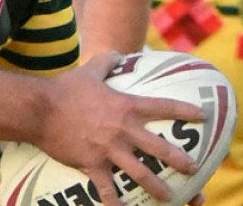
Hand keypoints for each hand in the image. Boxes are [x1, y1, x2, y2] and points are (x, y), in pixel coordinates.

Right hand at [38, 52, 202, 205]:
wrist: (40, 110)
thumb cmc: (65, 89)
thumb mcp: (89, 71)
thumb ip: (106, 62)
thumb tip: (117, 52)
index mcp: (125, 106)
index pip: (161, 107)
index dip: (184, 110)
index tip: (202, 115)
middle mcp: (121, 129)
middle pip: (158, 147)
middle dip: (179, 159)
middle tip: (195, 169)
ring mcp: (108, 149)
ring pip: (139, 172)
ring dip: (156, 187)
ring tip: (170, 198)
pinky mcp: (92, 165)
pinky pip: (107, 189)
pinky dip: (116, 203)